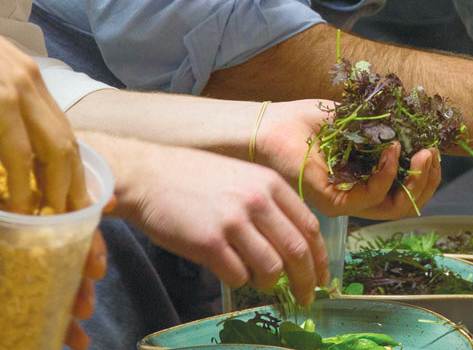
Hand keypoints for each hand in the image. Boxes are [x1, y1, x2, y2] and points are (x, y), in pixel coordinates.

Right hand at [0, 0, 86, 212]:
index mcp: (27, 81)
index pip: (60, 129)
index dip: (72, 164)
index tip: (75, 193)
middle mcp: (33, 84)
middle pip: (67, 142)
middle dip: (75, 183)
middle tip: (77, 216)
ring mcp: (19, 90)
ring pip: (54, 148)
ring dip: (59, 188)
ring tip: (59, 221)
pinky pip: (21, 151)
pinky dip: (26, 183)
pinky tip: (24, 208)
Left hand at [0, 179, 106, 349]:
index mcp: (9, 195)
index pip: (55, 200)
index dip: (82, 216)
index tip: (98, 231)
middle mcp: (23, 223)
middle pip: (69, 238)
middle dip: (87, 263)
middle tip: (88, 290)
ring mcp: (18, 256)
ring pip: (62, 271)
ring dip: (77, 297)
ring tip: (80, 324)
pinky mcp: (8, 285)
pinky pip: (41, 299)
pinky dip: (60, 321)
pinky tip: (72, 339)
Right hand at [120, 141, 327, 303]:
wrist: (150, 176)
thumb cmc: (195, 178)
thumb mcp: (243, 178)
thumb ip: (269, 204)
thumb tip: (294, 242)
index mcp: (270, 184)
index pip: (309, 227)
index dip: (320, 257)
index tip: (322, 276)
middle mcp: (257, 201)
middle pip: (297, 251)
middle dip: (307, 280)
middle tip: (306, 297)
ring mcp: (233, 222)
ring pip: (271, 268)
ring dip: (270, 283)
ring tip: (261, 282)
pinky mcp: (209, 243)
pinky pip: (238, 275)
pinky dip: (239, 280)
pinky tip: (231, 271)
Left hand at [256, 100, 441, 219]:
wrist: (273, 125)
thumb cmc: (308, 121)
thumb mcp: (357, 120)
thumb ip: (385, 129)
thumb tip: (420, 127)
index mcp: (366, 178)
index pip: (406, 190)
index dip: (427, 175)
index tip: (434, 148)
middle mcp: (358, 195)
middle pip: (406, 204)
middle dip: (428, 181)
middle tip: (432, 153)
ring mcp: (346, 201)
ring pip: (394, 208)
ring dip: (415, 181)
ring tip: (423, 154)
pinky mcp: (333, 202)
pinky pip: (370, 197)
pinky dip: (388, 174)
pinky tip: (392, 150)